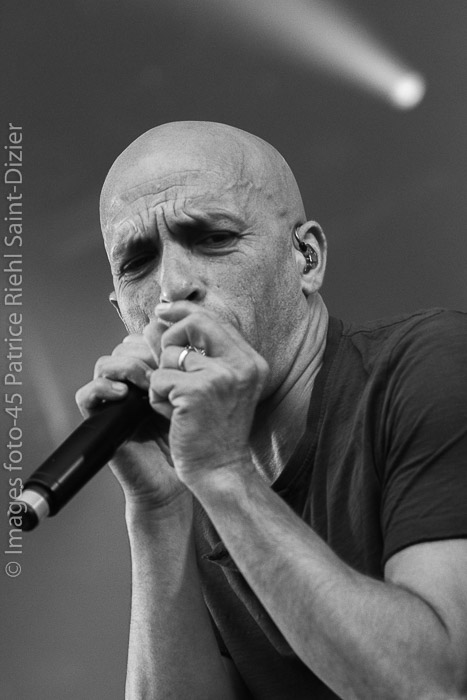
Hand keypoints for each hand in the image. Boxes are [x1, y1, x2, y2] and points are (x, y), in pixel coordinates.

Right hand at [75, 333, 185, 509]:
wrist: (175, 481)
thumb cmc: (189, 440)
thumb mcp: (192, 397)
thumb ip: (185, 369)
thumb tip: (182, 338)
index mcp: (153, 374)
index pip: (144, 339)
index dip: (157, 339)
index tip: (176, 350)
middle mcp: (131, 383)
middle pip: (125, 347)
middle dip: (145, 351)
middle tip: (162, 366)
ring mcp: (113, 400)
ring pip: (106, 364)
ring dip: (127, 366)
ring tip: (147, 381)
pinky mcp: (100, 419)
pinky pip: (86, 394)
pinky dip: (102, 388)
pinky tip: (123, 394)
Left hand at [144, 301, 268, 487]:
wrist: (220, 470)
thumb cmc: (215, 431)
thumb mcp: (218, 386)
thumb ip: (200, 353)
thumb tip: (161, 319)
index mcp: (250, 361)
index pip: (214, 318)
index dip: (184, 310)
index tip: (162, 311)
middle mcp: (242, 364)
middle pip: (194, 322)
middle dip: (170, 337)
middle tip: (165, 360)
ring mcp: (221, 377)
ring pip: (169, 354)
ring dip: (163, 379)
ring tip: (178, 404)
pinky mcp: (196, 392)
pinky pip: (158, 378)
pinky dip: (157, 398)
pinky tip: (174, 416)